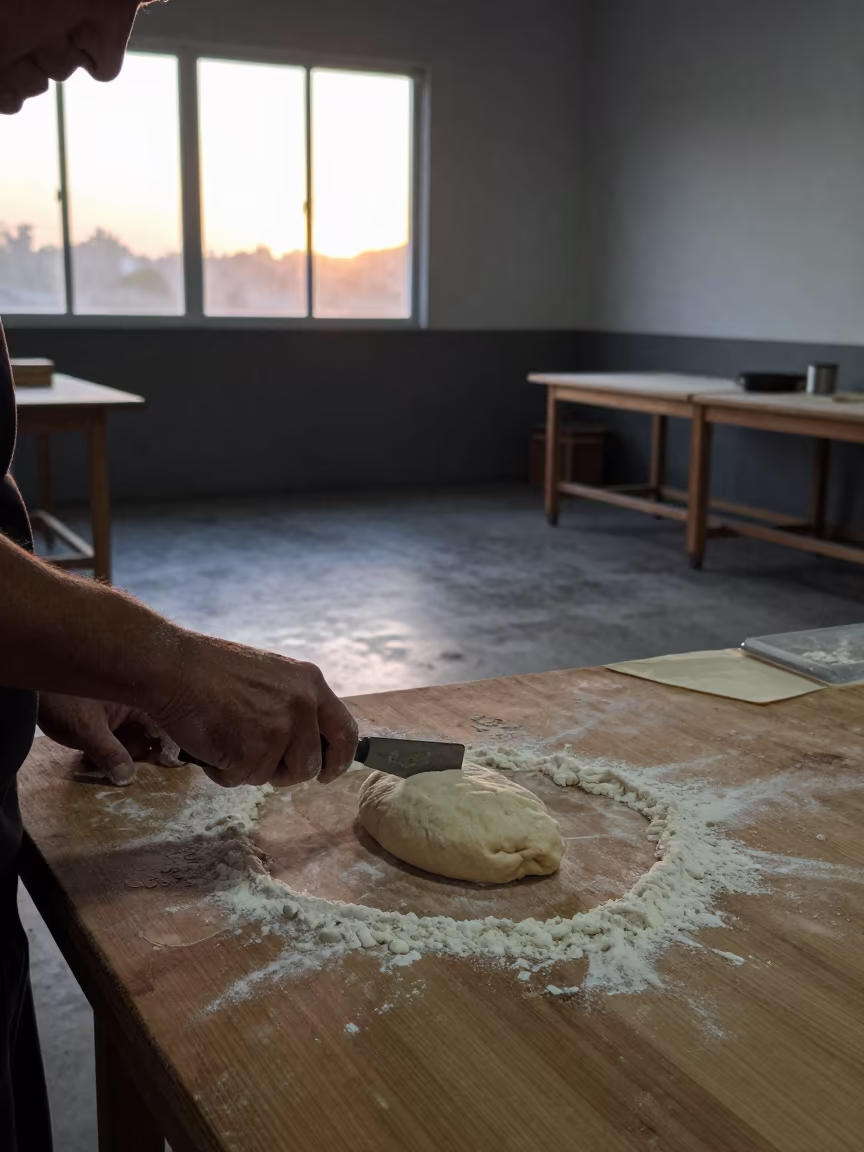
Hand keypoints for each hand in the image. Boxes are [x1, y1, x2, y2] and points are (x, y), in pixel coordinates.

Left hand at [38, 693, 175, 785]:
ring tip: (102, 766)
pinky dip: (107, 749)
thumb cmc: (64, 700)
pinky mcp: (103, 716)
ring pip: (130, 738)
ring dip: (120, 755)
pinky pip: (114, 736)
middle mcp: (132, 701)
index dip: (168, 747)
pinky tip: (91, 759)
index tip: (170, 768)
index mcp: (137, 697)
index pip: (163, 724)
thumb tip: (128, 779)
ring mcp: (117, 709)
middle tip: (129, 773)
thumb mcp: (88, 731)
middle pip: (147, 734)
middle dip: (139, 755)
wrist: (32, 690)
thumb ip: (111, 755)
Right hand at [151, 634, 358, 789]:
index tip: (327, 773)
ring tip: (227, 740)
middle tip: (258, 762)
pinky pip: (243, 779)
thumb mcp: (271, 677)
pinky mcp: (254, 752)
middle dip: (285, 772)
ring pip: (276, 776)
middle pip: (310, 764)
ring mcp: (280, 730)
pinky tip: (211, 743)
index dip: (339, 759)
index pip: (346, 731)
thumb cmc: (211, 671)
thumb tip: (306, 741)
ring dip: (251, 769)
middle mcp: (303, 706)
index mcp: (311, 682)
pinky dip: (223, 770)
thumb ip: (294, 705)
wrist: (174, 667)